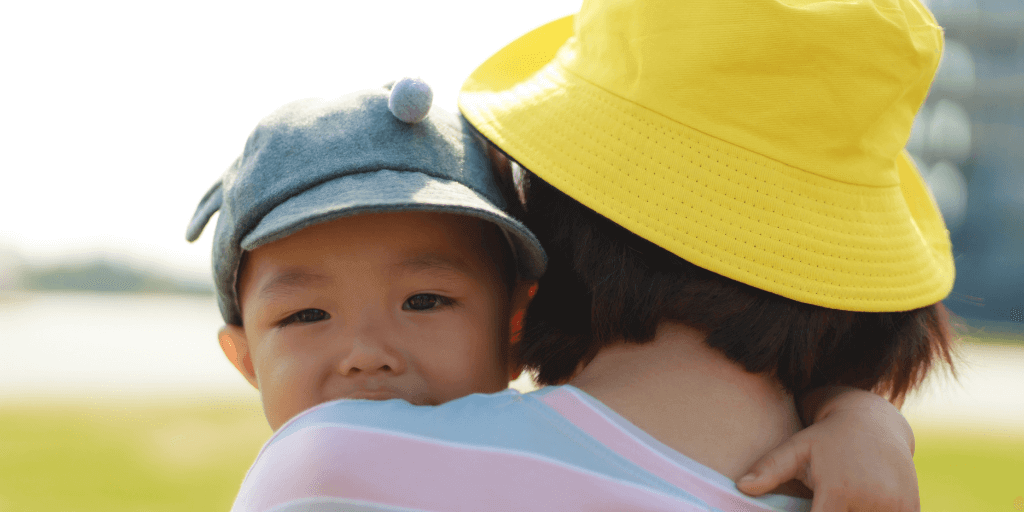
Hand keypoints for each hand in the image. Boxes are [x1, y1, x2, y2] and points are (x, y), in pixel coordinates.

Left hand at [736, 387, 918, 511]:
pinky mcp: (911, 509)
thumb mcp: (797, 448)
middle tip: (823, 503)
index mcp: (838, 491)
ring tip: (842, 500)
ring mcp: (895, 506)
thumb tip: (740, 486)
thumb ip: (769, 469)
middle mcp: (871, 501)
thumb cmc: (826, 438)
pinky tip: (857, 504)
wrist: (874, 420)